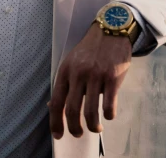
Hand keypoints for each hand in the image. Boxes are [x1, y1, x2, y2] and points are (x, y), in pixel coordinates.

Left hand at [48, 24, 131, 138]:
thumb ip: (64, 83)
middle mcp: (79, 74)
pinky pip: (109, 105)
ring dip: (93, 126)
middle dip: (74, 128)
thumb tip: (52, 106)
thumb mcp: (72, 62)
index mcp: (66, 71)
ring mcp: (96, 76)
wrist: (111, 30)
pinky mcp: (113, 77)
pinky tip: (108, 115)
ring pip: (91, 111)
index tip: (58, 134)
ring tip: (96, 128)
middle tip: (78, 134)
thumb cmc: (91, 49)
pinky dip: (108, 115)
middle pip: (72, 110)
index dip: (56, 122)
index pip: (57, 102)